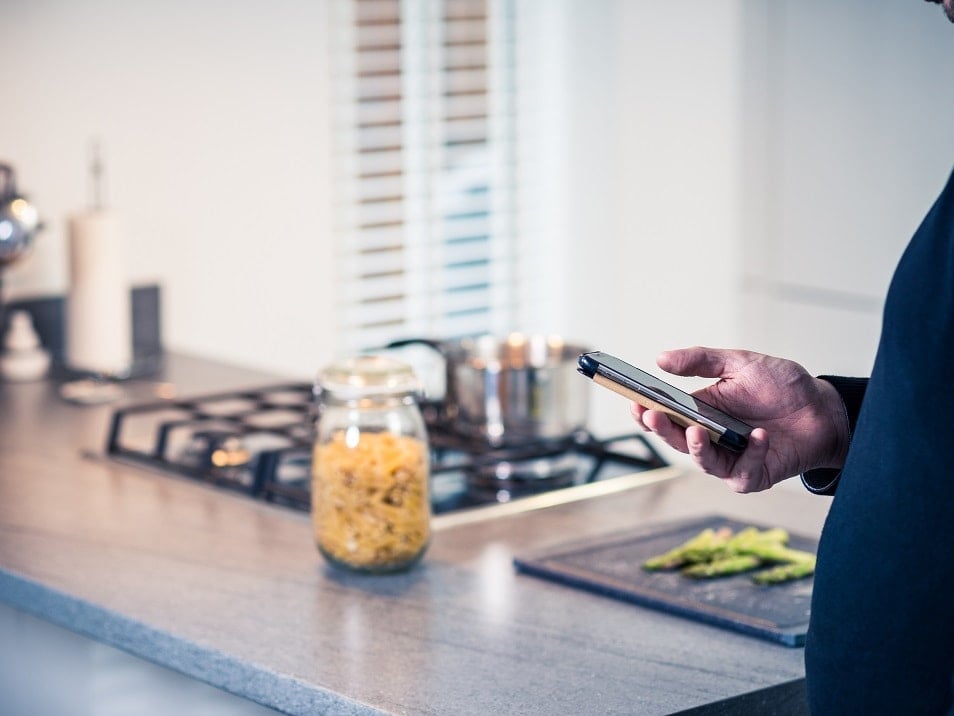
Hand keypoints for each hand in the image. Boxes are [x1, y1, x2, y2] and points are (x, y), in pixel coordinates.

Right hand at [632, 347, 849, 492]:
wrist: (824, 408)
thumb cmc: (782, 386)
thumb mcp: (740, 362)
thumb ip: (701, 360)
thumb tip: (661, 359)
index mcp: (701, 410)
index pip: (665, 414)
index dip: (646, 411)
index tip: (634, 401)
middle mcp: (710, 437)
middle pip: (677, 439)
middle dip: (662, 429)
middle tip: (652, 416)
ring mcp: (730, 458)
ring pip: (703, 461)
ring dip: (697, 448)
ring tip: (698, 431)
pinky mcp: (753, 475)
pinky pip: (743, 472)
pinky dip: (750, 455)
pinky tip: (759, 435)